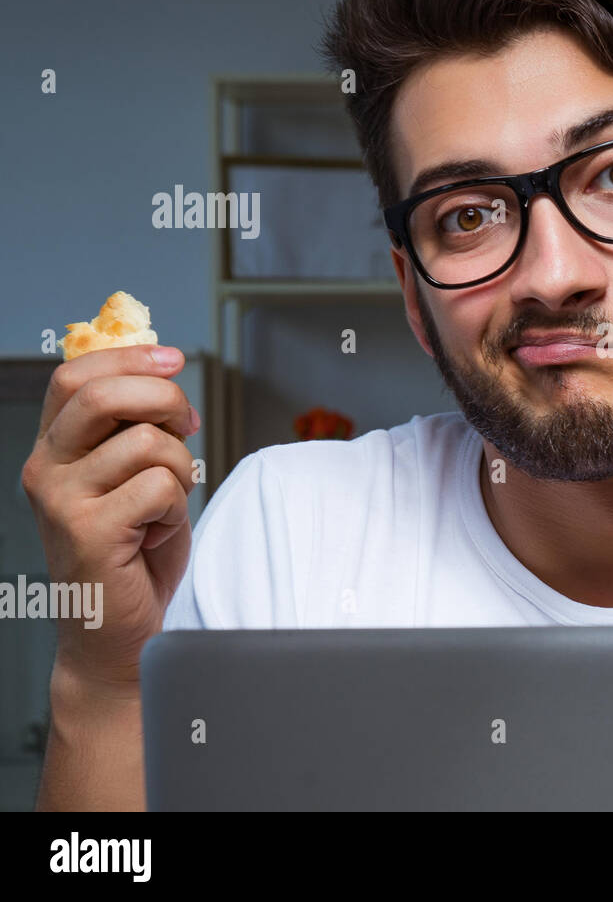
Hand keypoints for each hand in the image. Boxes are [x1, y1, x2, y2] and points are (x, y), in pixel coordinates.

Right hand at [21, 345, 200, 690]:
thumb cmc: (135, 555)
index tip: (174, 358)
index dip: (130, 357)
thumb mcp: (136, 476)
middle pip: (104, 395)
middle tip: (187, 427)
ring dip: (179, 468)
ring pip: (146, 442)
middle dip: (165, 400)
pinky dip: (176, 506)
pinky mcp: (86, 531)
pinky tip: (156, 532)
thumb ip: (139, 428)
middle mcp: (46, 469)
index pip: (76, 375)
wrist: (117, 634)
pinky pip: (159, 486)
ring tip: (164, 504)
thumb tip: (166, 373)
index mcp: (55, 449)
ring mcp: (60, 500)